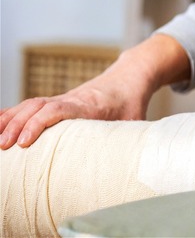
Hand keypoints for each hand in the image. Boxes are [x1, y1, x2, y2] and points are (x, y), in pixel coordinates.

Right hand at [0, 34, 189, 148]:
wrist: (129, 78)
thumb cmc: (131, 103)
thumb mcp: (135, 121)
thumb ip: (132, 139)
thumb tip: (134, 163)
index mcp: (89, 104)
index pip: (58, 109)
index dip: (39, 124)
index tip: (23, 142)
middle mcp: (71, 99)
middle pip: (37, 107)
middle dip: (17, 126)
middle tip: (3, 147)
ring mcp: (61, 99)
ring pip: (30, 105)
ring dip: (11, 120)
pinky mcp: (56, 102)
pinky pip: (30, 106)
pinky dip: (12, 114)